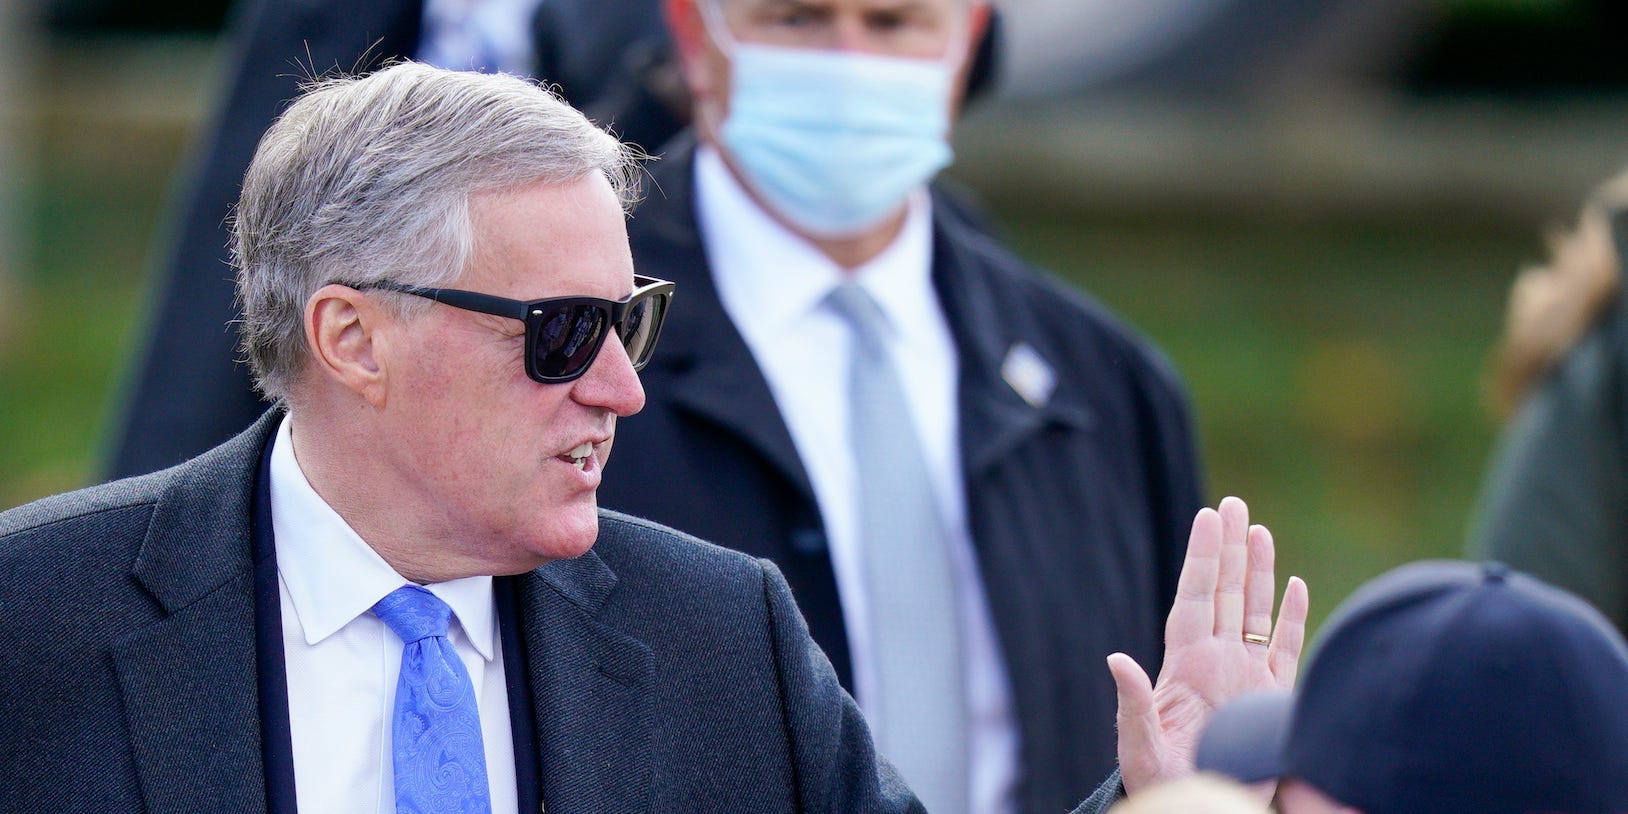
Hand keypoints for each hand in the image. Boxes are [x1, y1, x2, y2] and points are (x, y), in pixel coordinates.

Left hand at [1107, 496, 1308, 792]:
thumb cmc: (1165, 782)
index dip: (1201, 557)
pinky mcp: (1273, 697)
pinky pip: (1286, 648)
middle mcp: (1216, 661)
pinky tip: (1296, 587)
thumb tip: (1115, 659)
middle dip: (1228, 547)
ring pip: (1255, 610)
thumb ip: (1133, 703)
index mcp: (1184, 664)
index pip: (1194, 597)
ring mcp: (1246, 676)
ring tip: (1260, 530)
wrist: (1205, 804)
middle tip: (1233, 502)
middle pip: (1224, 591)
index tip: (1207, 517)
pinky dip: (1292, 617)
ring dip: (1258, 571)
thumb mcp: (1140, 745)